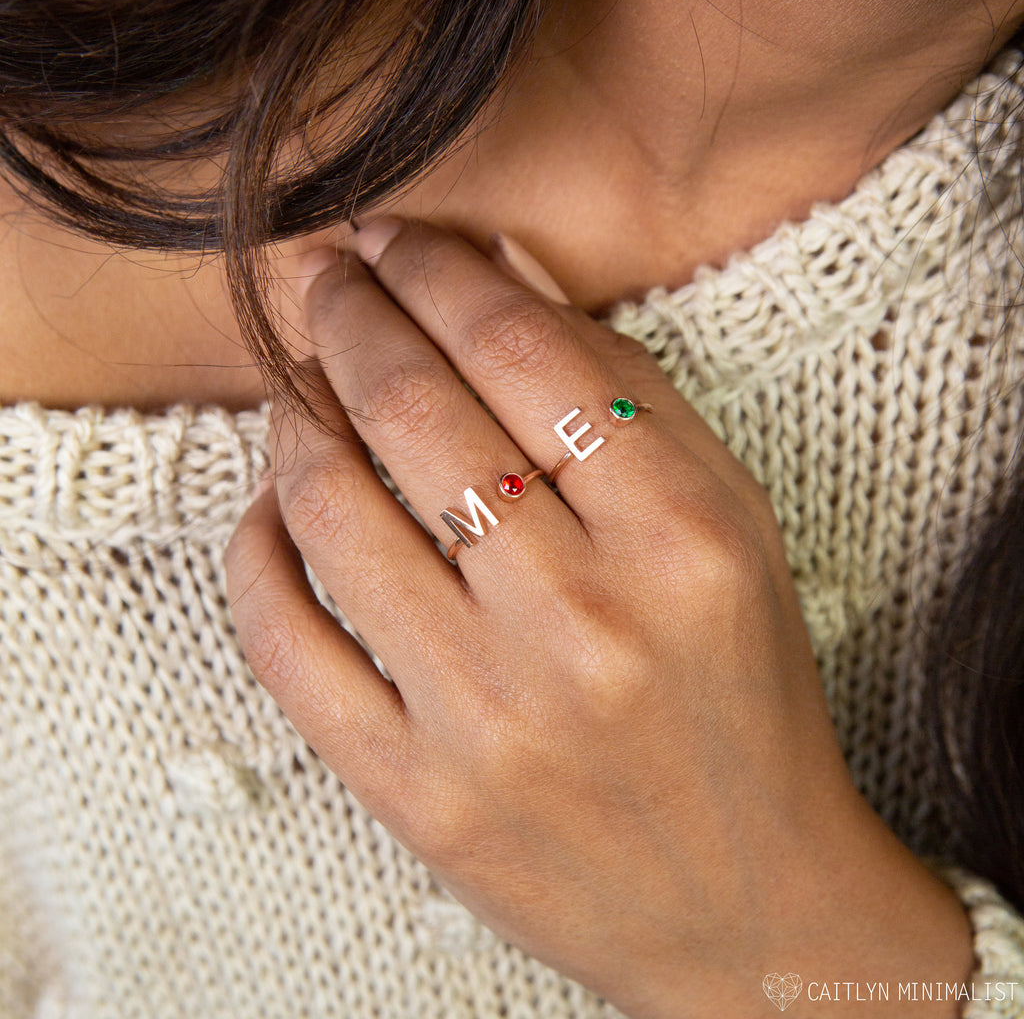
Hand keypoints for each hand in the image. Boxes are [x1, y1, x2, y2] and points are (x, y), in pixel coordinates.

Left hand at [225, 220, 971, 1016]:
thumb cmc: (743, 697)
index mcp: (685, 539)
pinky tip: (273, 509)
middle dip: (352, 316)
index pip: (527, 351)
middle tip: (327, 280)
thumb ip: (628, 394)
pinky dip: (256, 552)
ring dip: (297, 417)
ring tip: (300, 382)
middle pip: (420, 412)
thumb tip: (501, 271)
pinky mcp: (416, 794)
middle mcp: (584, 620)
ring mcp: (489, 715)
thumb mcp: (731, 530)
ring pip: (334, 510)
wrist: (744, 894)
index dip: (443, 272)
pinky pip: (286, 643)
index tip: (400, 242)